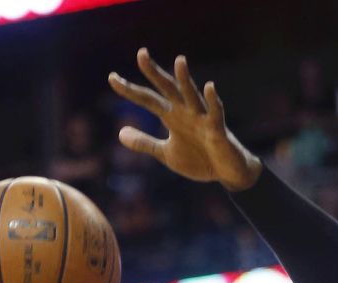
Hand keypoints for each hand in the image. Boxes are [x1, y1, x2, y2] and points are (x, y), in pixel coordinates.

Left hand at [109, 50, 260, 190]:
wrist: (226, 173)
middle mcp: (185, 112)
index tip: (112, 79)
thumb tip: (120, 133)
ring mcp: (202, 118)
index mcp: (172, 117)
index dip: (130, 91)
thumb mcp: (166, 153)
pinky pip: (216, 112)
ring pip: (192, 95)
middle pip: (167, 89)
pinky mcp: (218, 128)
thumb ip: (144, 143)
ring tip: (179, 61)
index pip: (147, 100)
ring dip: (185, 79)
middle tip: (141, 54)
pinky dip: (213, 100)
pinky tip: (210, 87)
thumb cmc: (199, 159)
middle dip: (155, 73)